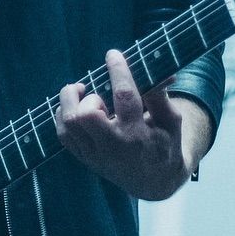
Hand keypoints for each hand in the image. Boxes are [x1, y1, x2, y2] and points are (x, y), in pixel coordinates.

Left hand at [54, 50, 212, 200]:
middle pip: (85, 116)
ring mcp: (95, 155)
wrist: (154, 181)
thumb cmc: (165, 144)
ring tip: (84, 95)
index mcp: (138, 135)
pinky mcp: (84, 158)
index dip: (118, 71)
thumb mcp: (171, 121)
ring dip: (72, 103)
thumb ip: (161, 96)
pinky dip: (63, 115)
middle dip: (88, 97)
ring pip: (69, 124)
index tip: (113, 54)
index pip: (124, 97)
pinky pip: (63, 133)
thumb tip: (161, 70)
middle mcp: (112, 147)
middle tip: (98, 93)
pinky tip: (76, 107)